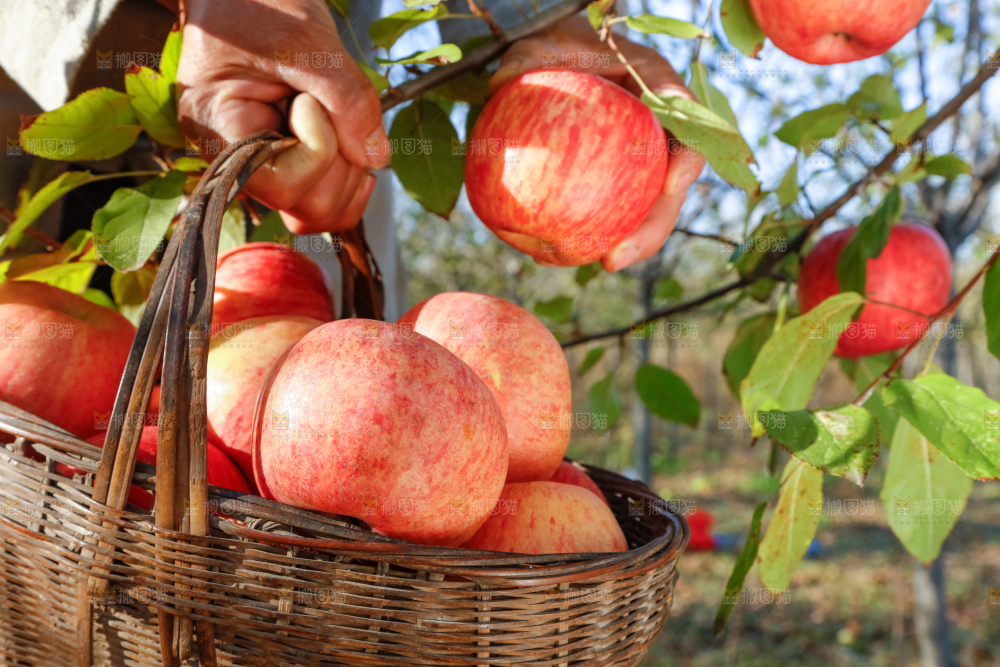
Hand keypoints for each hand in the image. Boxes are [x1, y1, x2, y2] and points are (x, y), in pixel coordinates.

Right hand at [177, 0, 386, 234]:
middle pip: (308, 207)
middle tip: (327, 104)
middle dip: (340, 159)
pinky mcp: (285, 162)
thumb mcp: (308, 39)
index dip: (318, 151)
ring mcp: (261, 165)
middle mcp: (232, 160)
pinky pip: (324, 195)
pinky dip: (349, 172)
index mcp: (217, 128)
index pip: (282, 186)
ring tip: (329, 111)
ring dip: (347, 165)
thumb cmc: (258, 1)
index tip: (311, 98)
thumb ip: (348, 99)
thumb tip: (376, 159)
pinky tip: (347, 134)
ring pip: (321, 209)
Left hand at [490, 15, 704, 271]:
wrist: (557, 57)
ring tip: (599, 264)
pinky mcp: (621, 177)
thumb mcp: (541, 42)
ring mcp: (642, 157)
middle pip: (672, 184)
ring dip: (630, 243)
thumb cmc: (555, 43)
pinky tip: (561, 255)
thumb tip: (501, 86)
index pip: (688, 123)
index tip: (672, 186)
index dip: (687, 158)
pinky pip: (614, 209)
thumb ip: (527, 58)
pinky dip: (596, 232)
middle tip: (615, 258)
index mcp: (657, 88)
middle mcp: (658, 128)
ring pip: (648, 206)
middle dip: (651, 228)